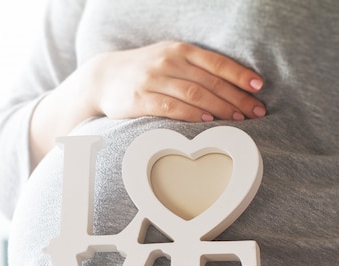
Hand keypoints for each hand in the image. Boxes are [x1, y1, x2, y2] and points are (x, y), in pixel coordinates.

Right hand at [29, 41, 265, 168]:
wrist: (102, 77)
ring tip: (238, 119)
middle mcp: (168, 62)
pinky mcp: (140, 99)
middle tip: (256, 112)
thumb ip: (194, 67)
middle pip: (210, 81)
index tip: (259, 87)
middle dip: (237, 97)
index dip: (240, 75)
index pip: (217, 62)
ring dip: (220, 108)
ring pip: (194, 94)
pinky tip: (207, 120)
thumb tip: (228, 84)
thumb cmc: (142, 71)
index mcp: (179, 50)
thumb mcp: (167, 59)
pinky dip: (191, 114)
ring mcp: (153, 80)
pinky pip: (171, 107)